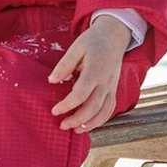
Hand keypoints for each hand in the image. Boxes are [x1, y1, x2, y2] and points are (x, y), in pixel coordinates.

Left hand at [48, 15, 130, 132]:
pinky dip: (100, 120)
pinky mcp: (114, 90)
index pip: (81, 94)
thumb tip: (52, 81)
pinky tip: (88, 125)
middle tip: (62, 126)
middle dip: (77, 120)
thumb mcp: (76, 47)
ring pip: (104, 112)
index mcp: (95, 71)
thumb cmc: (93, 41)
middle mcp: (105, 82)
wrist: (114, 36)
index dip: (67, 105)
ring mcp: (111, 87)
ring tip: (75, 130)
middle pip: (93, 107)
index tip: (54, 110)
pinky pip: (109, 109)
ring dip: (90, 124)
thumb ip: (64, 64)